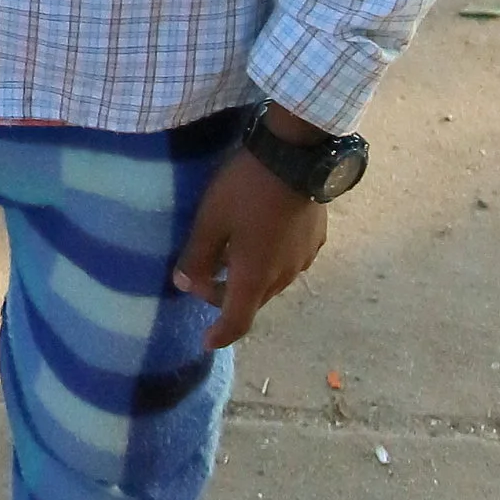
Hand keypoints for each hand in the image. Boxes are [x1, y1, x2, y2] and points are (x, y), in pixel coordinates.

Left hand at [172, 125, 330, 348]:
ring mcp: (303, 259)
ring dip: (247, 278)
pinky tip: (257, 238)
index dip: (220, 335)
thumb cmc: (245, 190)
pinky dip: (267, 262)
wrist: (296, 158)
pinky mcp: (315, 241)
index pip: (238, 321)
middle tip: (202, 277)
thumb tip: (184, 283)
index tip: (206, 341)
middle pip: (252, 301)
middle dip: (225, 298)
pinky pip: (287, 263)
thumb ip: (197, 255)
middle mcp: (283, 276)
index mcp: (255, 277)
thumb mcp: (210, 219)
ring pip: (271, 282)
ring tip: (228, 255)